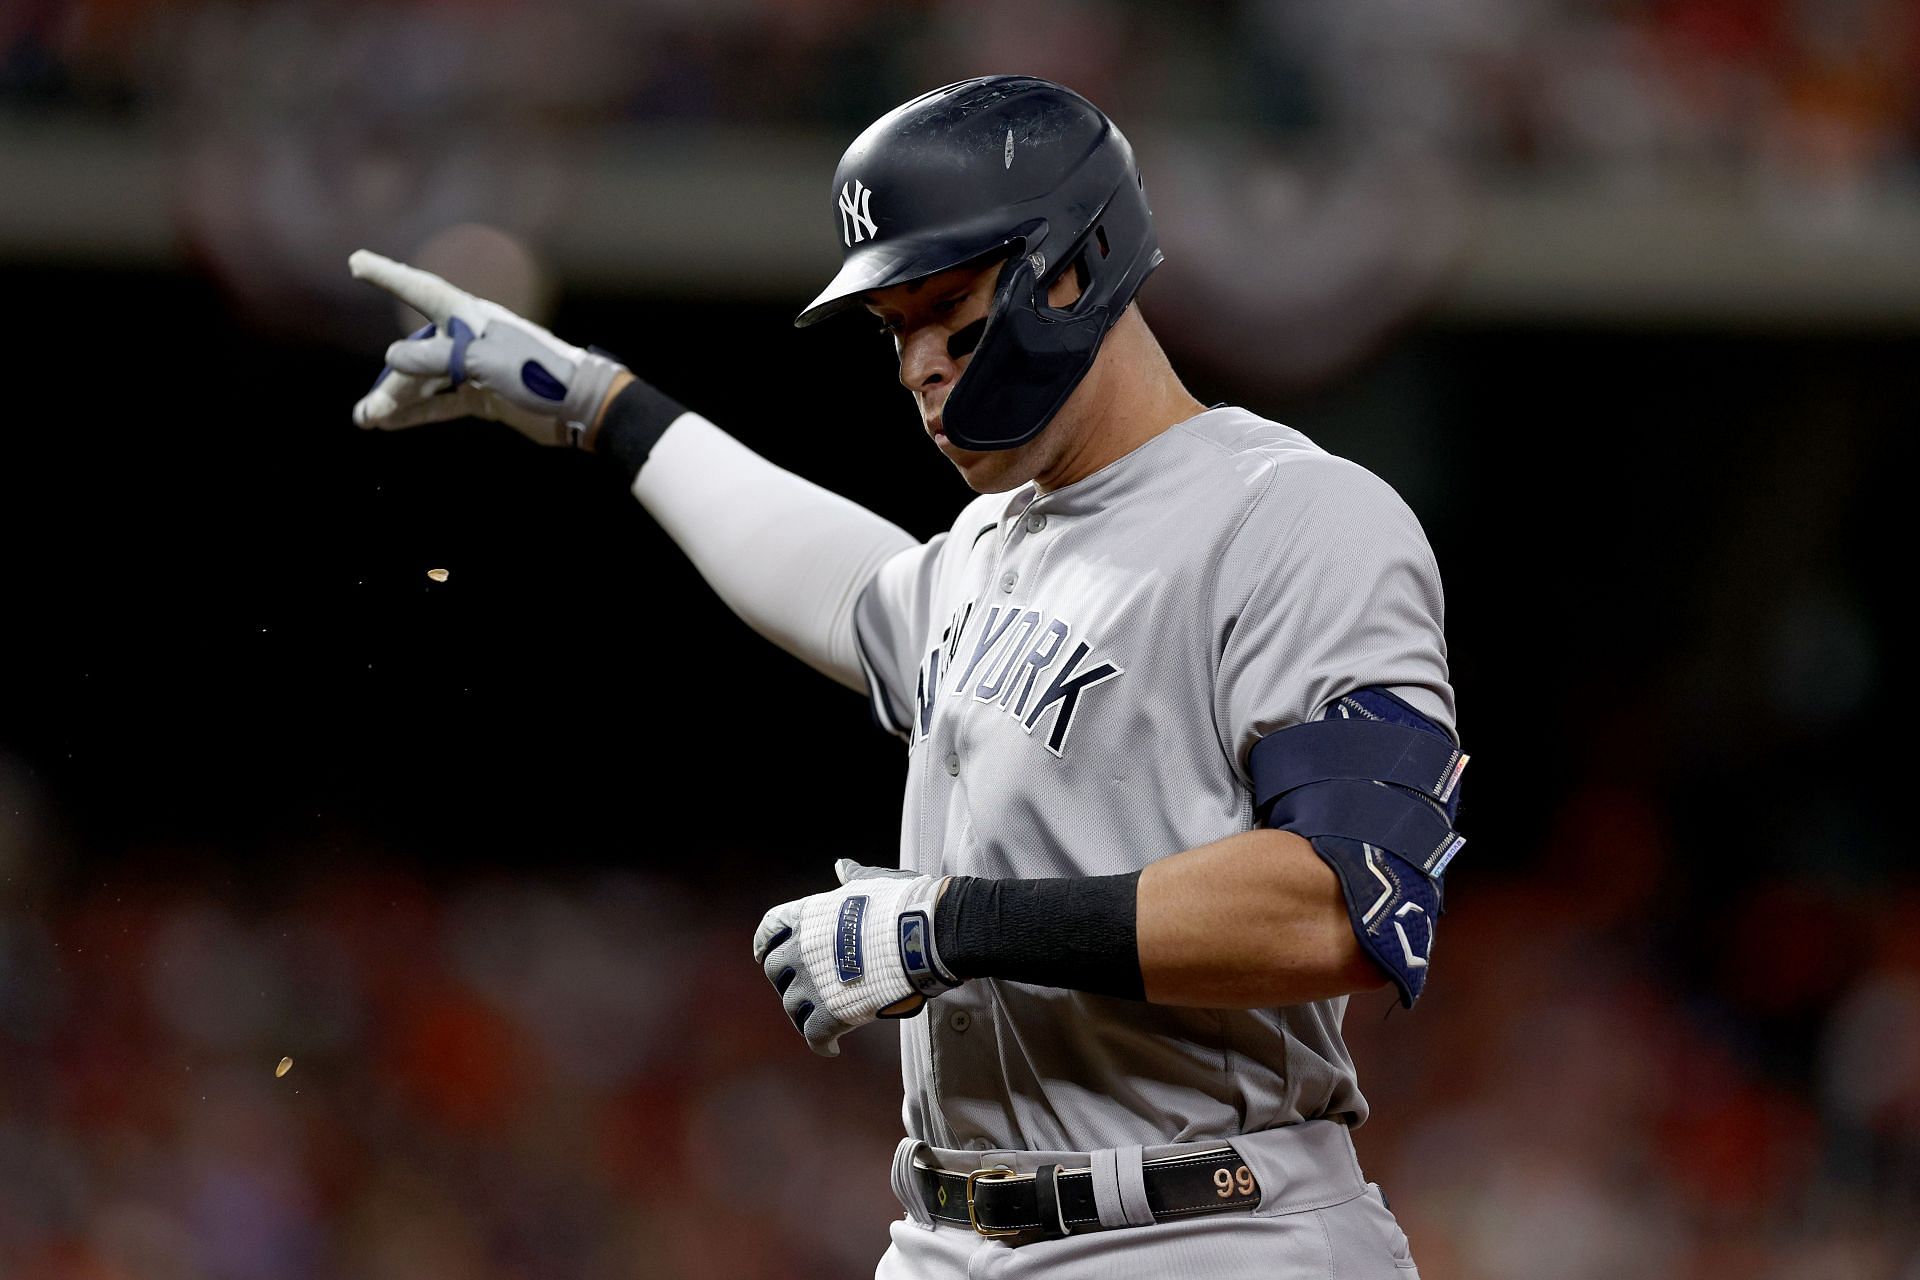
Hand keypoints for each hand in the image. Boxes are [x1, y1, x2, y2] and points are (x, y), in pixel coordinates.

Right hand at [348, 250, 625, 446]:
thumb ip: (435, 359)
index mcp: (471, 317)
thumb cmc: (537, 372)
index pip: (420, 290)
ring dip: (397, 400)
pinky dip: (418, 412)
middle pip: (417, 354)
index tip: (356, 262)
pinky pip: (441, 403)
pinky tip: (391, 423)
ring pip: (425, 382)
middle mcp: (469, 339)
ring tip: (369, 421)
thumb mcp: (483, 361)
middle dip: (390, 381)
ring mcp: (475, 369)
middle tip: (365, 413)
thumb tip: (391, 357)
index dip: (388, 276)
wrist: (580, 407)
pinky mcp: (482, 397)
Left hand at [752, 860, 958, 1056]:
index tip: (761, 953)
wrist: (921, 935)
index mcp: (808, 916)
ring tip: (820, 1022)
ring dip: (803, 1014)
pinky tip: (831, 1049)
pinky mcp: (831, 1013)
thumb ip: (852, 878)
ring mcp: (813, 983)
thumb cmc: (901, 904)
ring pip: (792, 1006)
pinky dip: (821, 1045)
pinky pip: (814, 1036)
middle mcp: (801, 950)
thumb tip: (841, 866)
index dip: (763, 943)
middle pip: (774, 971)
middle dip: (785, 980)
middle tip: (802, 990)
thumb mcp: (872, 882)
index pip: (769, 929)